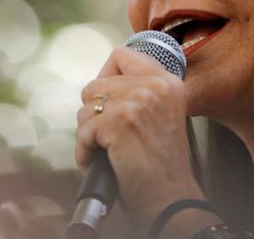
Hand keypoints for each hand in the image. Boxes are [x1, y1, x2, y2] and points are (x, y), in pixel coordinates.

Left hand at [75, 46, 204, 226]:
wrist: (171, 199)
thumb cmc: (161, 166)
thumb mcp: (160, 114)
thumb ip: (139, 91)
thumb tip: (101, 84)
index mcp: (168, 81)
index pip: (121, 55)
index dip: (106, 78)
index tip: (109, 102)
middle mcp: (156, 85)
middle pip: (96, 83)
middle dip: (95, 113)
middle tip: (109, 135)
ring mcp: (139, 101)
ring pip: (86, 107)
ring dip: (89, 134)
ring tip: (108, 150)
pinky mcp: (121, 121)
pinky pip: (82, 132)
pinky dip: (84, 152)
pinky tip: (101, 161)